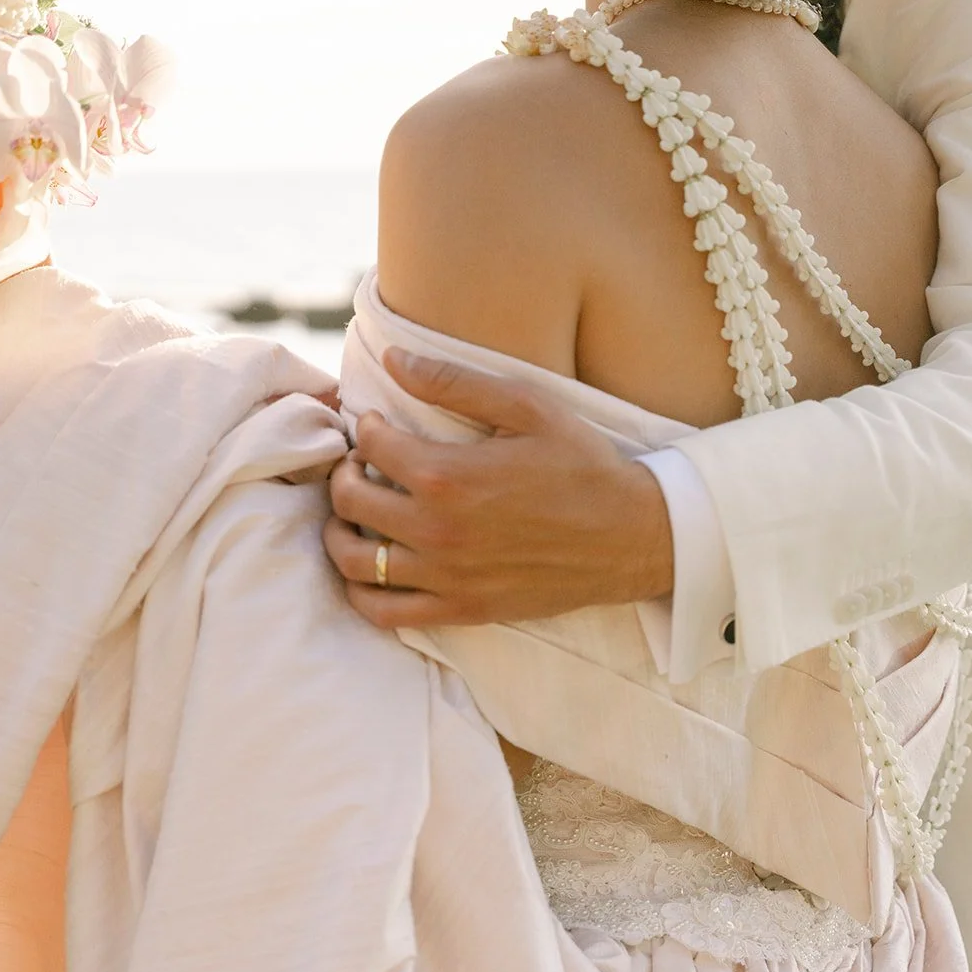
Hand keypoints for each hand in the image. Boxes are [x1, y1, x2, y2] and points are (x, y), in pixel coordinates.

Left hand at [323, 348, 673, 628]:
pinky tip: (371, 568)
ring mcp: (445, 576)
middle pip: (349, 501)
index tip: (376, 424)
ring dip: (340, 532)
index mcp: (448, 475)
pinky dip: (362, 592)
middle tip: (361, 465)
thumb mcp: (527, 406)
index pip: (370, 445)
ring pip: (354, 561)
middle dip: (345, 475)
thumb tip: (392, 359)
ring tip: (355, 514)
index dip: (365, 427)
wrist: (631, 537)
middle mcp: (437, 530)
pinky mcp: (460, 609)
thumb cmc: (583, 465)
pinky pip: (384, 613)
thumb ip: (453, 381)